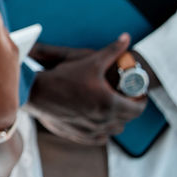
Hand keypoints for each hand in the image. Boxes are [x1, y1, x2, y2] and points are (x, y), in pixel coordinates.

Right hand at [27, 34, 143, 144]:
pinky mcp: (78, 135)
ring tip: (109, 109)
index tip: (138, 95)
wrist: (36, 92)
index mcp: (110, 104)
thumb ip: (112, 50)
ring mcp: (90, 130)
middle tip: (123, 99)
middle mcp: (102, 120)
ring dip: (115, 121)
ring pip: (113, 130)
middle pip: (126, 120)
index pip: (137, 109)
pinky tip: (96, 120)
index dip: (141, 101)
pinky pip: (98, 138)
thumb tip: (126, 38)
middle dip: (128, 109)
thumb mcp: (90, 61)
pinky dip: (101, 131)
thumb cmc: (63, 76)